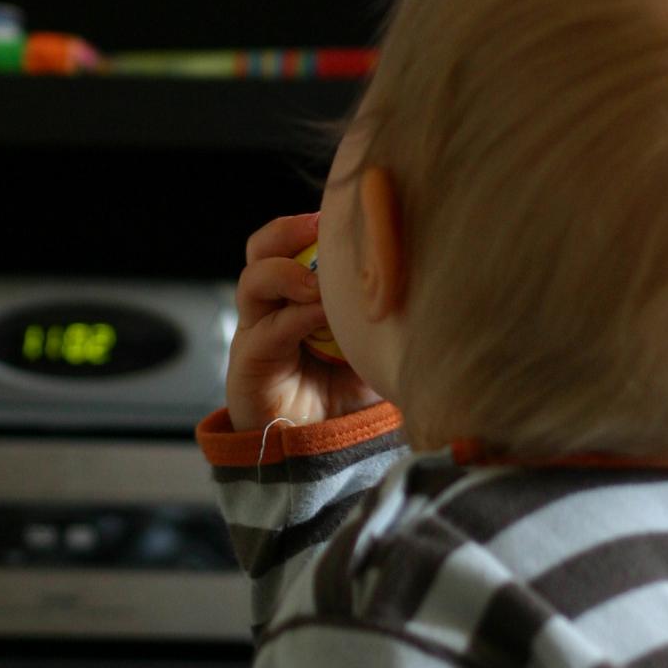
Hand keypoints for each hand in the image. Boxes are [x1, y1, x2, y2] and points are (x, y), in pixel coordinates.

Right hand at [227, 212, 383, 434]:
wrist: (323, 453)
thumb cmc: (346, 394)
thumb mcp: (372, 345)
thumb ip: (381, 315)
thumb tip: (418, 278)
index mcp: (297, 295)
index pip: (289, 243)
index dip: (307, 223)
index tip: (338, 214)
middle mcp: (272, 308)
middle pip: (260, 250)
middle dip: (286, 232)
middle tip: (316, 228)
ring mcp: (257, 334)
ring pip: (253, 281)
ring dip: (286, 273)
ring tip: (317, 283)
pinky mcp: (250, 365)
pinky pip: (267, 330)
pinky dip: (295, 317)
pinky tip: (320, 316)